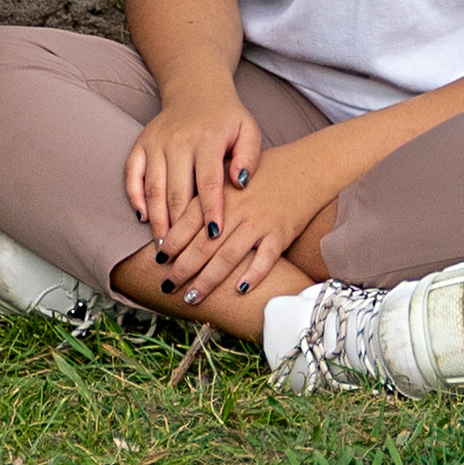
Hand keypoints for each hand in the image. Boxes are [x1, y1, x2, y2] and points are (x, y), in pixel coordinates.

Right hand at [124, 82, 260, 273]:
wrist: (196, 89)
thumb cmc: (226, 118)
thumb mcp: (248, 130)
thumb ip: (249, 156)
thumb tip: (240, 183)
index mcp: (207, 139)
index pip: (209, 181)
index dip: (211, 211)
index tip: (214, 237)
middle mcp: (178, 140)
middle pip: (177, 191)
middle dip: (180, 227)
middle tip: (184, 257)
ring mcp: (156, 142)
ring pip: (154, 188)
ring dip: (158, 220)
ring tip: (163, 249)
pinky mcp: (141, 144)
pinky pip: (132, 174)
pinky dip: (135, 197)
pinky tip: (143, 219)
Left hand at [155, 132, 340, 309]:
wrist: (305, 167)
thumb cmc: (263, 174)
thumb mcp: (230, 177)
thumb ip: (207, 197)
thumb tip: (176, 220)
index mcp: (220, 193)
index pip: (188, 222)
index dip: (171, 243)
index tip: (157, 261)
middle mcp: (236, 209)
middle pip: (203, 245)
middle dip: (182, 268)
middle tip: (167, 286)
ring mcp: (258, 222)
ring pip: (227, 257)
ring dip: (207, 280)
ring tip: (191, 297)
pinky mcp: (280, 234)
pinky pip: (264, 259)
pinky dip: (252, 275)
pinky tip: (239, 290)